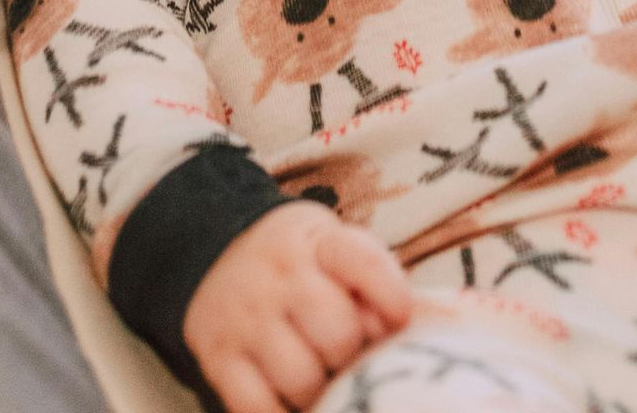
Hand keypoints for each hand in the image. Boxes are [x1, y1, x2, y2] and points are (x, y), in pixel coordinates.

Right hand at [183, 200, 412, 412]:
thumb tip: (423, 326)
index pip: (362, 262)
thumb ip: (376, 281)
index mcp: (317, 241)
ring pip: (301, 379)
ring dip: (322, 394)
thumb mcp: (336, 247)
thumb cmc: (300, 260)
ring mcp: (245, 317)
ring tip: (326, 384)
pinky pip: (255, 409)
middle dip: (355, 358)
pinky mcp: (218, 356)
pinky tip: (295, 408)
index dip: (391, 296)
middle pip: (338, 333)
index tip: (401, 321)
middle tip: (354, 361)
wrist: (213, 246)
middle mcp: (279, 275)